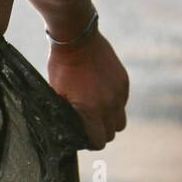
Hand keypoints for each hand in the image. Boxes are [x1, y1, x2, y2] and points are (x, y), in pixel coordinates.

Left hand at [47, 28, 128, 148]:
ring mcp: (119, 92)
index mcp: (92, 110)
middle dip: (101, 133)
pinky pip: (123, 102)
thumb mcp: (57, 94)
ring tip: (97, 112)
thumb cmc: (62, 67)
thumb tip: (70, 128)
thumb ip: (67, 114)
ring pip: (120, 120)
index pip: (99, 141)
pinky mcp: (124, 81)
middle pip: (112, 133)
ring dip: (110, 120)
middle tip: (89, 125)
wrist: (77, 38)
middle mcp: (110, 104)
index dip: (91, 143)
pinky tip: (101, 94)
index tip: (83, 137)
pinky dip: (114, 104)